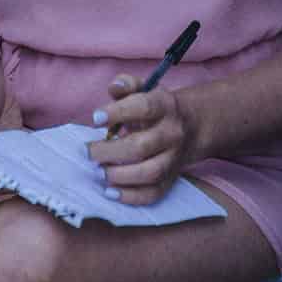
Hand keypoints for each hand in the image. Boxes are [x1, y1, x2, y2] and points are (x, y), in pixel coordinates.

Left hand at [86, 76, 196, 204]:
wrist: (192, 126)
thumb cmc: (156, 107)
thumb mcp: (145, 89)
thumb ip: (127, 84)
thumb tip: (114, 87)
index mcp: (164, 106)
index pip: (143, 107)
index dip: (118, 113)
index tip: (95, 119)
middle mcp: (172, 133)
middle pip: (142, 146)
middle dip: (110, 151)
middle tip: (88, 151)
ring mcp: (173, 158)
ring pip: (149, 173)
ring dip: (119, 175)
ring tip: (99, 171)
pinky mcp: (171, 179)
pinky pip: (153, 193)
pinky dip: (130, 197)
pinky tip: (110, 192)